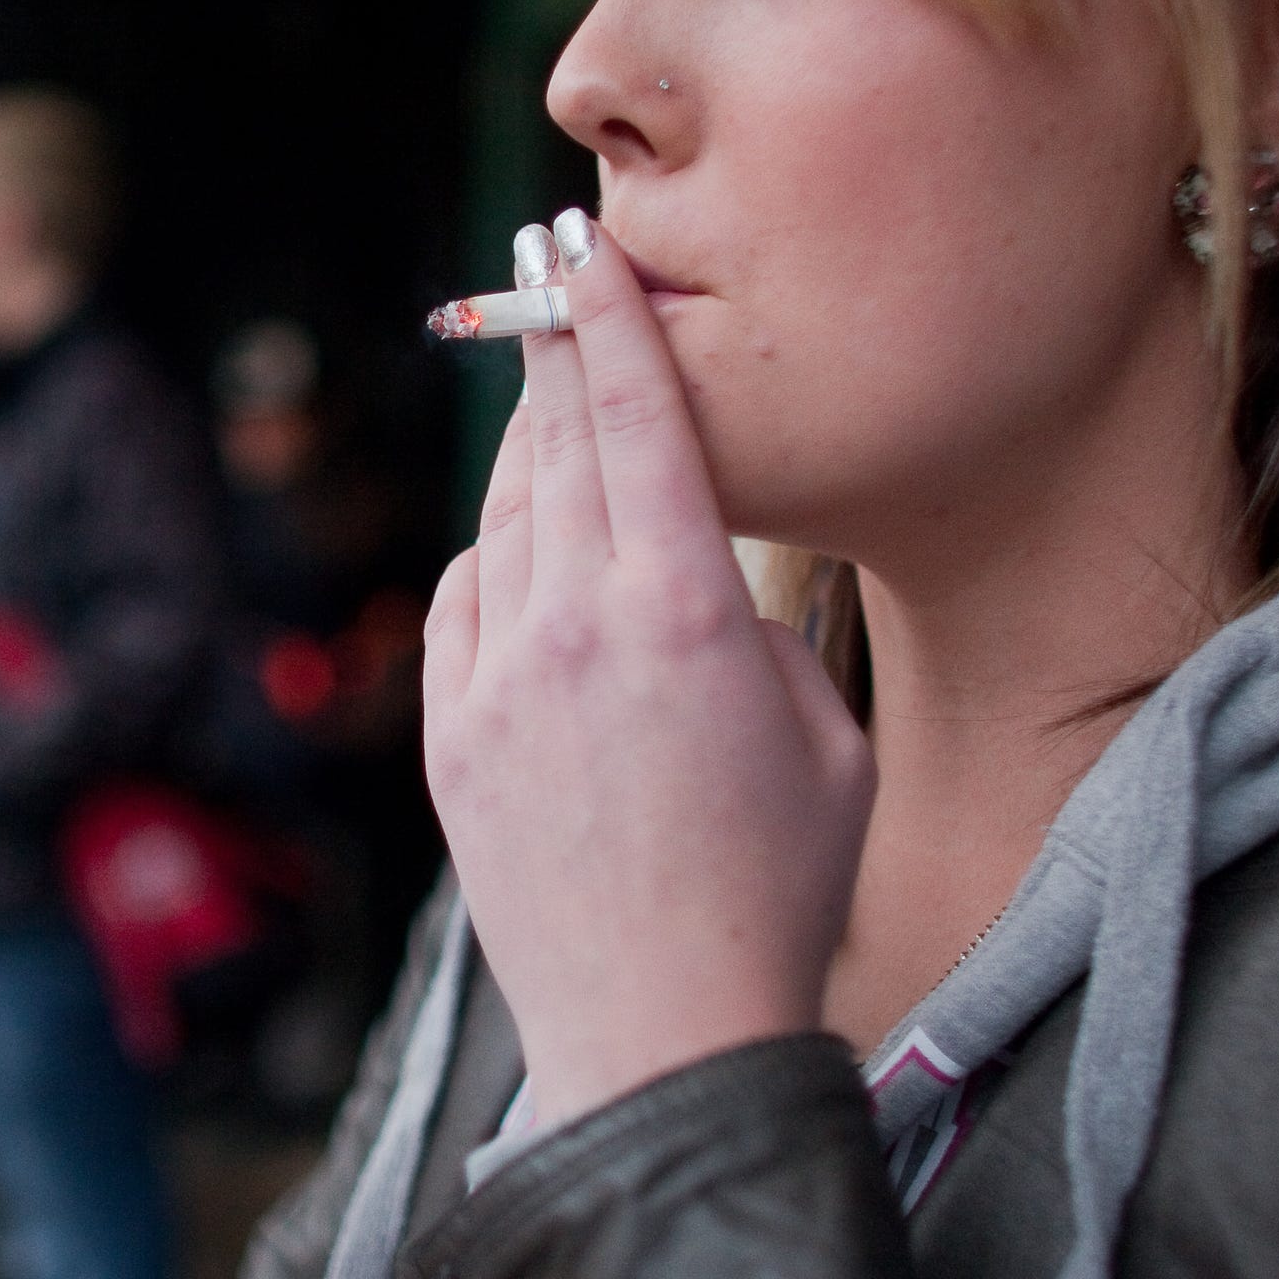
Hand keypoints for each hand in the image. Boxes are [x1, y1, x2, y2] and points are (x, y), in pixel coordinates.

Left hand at [423, 216, 873, 1122]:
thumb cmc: (777, 893)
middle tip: (549, 268)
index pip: (640, 419)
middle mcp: (576, 626)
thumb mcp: (828, 739)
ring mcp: (498, 681)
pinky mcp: (451, 739)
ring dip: (528, 449)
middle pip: (559, 441)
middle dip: (554, 342)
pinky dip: (492, 559)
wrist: (664, 1032)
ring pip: (504, 518)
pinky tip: (521, 551)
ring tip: (551, 404)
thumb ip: (764, 632)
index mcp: (687, 611)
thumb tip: (711, 584)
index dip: (611, 318)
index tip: (588, 245)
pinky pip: (461, 605)